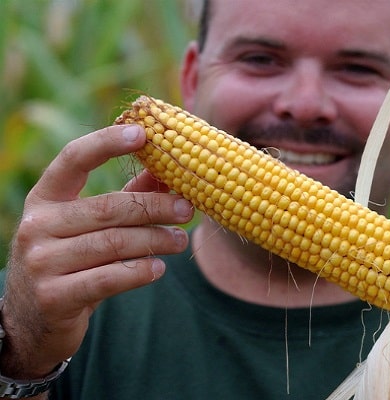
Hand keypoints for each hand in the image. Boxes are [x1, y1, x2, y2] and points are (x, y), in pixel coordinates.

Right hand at [1, 125, 193, 378]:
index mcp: (44, 198)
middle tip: (187, 209)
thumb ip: (125, 196)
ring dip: (156, 240)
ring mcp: (42, 262)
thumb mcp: (88, 224)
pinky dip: (140, 271)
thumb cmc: (70, 259)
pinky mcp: (55, 296)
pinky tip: (159, 268)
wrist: (32, 319)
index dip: (107, 143)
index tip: (143, 133)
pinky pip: (109, 278)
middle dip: (154, 207)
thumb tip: (167, 169)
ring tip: (180, 241)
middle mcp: (37, 225)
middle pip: (107, 207)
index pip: (73, 159)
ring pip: (113, 243)